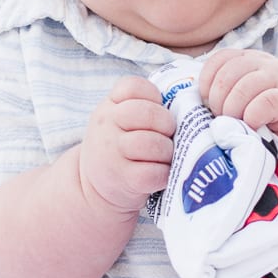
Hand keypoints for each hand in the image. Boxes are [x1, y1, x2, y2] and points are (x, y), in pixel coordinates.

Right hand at [78, 77, 174, 216]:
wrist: (93, 190)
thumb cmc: (117, 150)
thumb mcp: (117, 122)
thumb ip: (140, 107)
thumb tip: (184, 105)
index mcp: (108, 107)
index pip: (133, 87)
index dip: (153, 96)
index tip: (157, 109)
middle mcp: (105, 126)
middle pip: (147, 113)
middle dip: (166, 124)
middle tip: (168, 135)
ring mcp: (112, 154)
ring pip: (153, 143)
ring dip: (168, 151)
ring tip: (165, 157)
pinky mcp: (123, 180)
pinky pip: (154, 172)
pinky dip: (164, 174)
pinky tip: (160, 174)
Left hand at [199, 49, 277, 146]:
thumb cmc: (271, 116)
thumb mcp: (246, 97)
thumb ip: (226, 92)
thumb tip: (196, 102)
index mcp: (249, 59)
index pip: (218, 59)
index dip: (207, 82)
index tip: (207, 102)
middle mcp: (263, 64)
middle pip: (226, 75)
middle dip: (217, 101)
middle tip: (223, 119)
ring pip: (243, 88)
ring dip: (233, 111)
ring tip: (236, 124)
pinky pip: (263, 103)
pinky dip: (252, 117)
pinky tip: (253, 126)